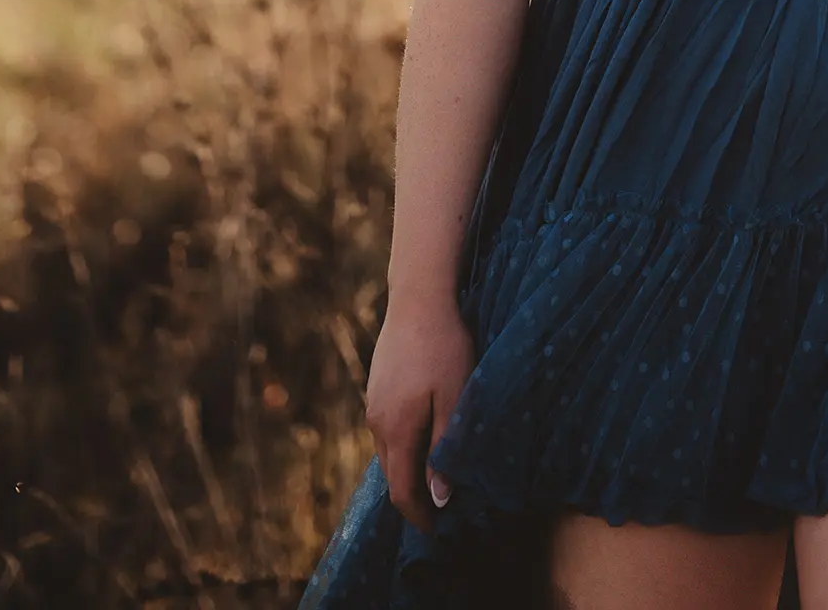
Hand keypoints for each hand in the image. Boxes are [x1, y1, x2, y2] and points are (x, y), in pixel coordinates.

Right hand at [364, 289, 477, 533]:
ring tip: (435, 474)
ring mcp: (373, 402)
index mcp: (396, 430)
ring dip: (408, 469)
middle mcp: (377, 421)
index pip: (402, 491)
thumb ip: (445, 449)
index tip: (438, 531)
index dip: (419, 516)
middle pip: (392, 475)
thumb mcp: (455, 399)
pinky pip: (387, 428)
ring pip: (388, 451)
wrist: (419, 296)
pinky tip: (424, 434)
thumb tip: (439, 498)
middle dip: (413, 497)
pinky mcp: (376, 385)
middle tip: (442, 510)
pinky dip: (403, 444)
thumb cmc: (444, 346)